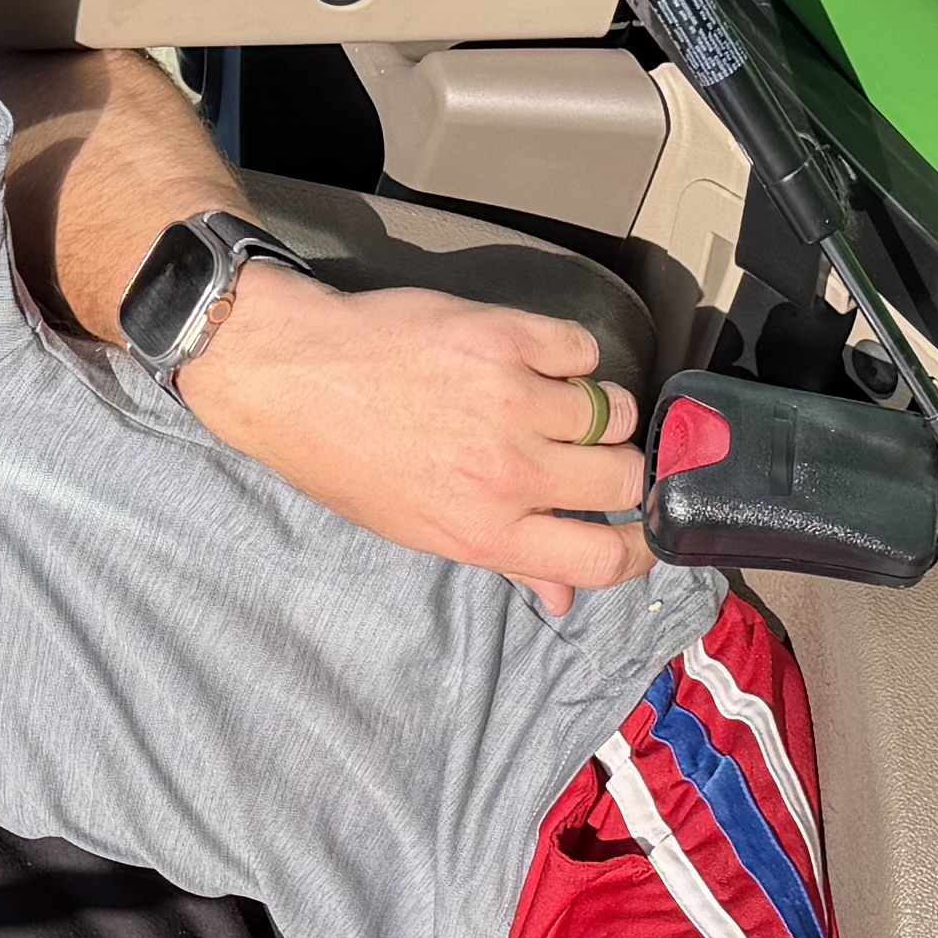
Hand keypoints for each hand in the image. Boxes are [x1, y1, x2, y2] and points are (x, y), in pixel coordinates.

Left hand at [183, 264, 659, 615]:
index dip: (643, 547)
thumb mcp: (417, 530)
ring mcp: (511, 401)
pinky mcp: (505, 336)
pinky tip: (531, 361)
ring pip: (615, 410)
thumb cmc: (344, 459)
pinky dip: (567, 356)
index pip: (607, 557)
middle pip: (626, 479)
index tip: (646, 528)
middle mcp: (508, 473)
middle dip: (621, 471)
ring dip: (595, 411)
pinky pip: (581, 350)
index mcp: (486, 532)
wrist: (291, 374)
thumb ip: (505, 561)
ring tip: (551, 406)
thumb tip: (562, 601)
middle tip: (589, 459)